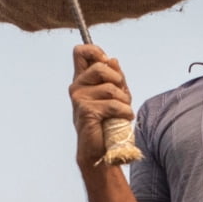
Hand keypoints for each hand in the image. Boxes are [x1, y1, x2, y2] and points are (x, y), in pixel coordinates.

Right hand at [70, 45, 134, 166]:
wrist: (100, 150)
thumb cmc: (108, 122)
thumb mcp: (116, 95)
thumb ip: (114, 77)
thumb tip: (112, 60)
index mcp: (83, 79)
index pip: (81, 51)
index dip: (96, 51)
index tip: (108, 63)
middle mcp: (77, 86)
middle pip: (100, 66)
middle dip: (118, 80)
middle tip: (123, 96)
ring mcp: (79, 98)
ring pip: (110, 87)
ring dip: (124, 100)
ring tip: (124, 111)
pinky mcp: (85, 110)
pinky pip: (113, 104)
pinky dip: (125, 112)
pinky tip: (125, 118)